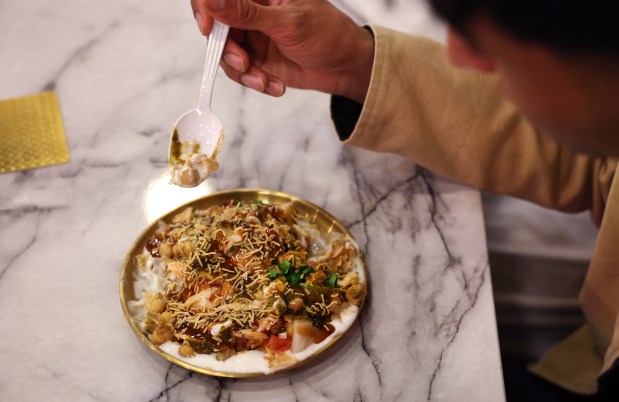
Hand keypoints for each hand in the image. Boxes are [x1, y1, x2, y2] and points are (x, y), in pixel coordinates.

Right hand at [191, 0, 373, 102]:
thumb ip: (247, 13)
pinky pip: (241, 72)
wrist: (345, 67)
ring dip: (243, 72)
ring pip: (225, 54)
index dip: (205, 8)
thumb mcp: (287, 22)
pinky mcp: (256, 59)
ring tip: (264, 81)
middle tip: (244, 64)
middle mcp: (251, 11)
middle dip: (227, 50)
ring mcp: (252, 35)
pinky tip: (275, 85)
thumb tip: (211, 1)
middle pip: (216, 27)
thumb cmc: (327, 33)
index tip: (208, 28)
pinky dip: (254, 82)